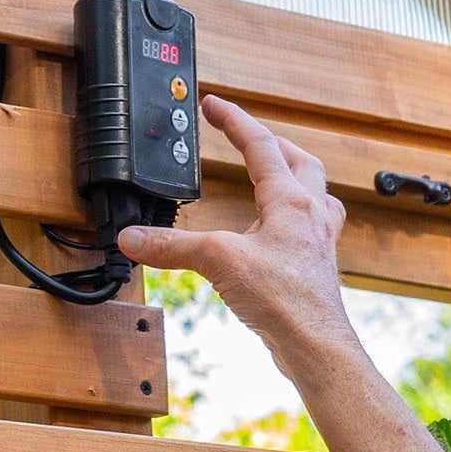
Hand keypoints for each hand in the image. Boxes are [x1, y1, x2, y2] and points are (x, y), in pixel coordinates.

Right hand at [118, 95, 357, 372]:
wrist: (318, 347)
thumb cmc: (286, 301)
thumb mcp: (217, 260)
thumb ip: (170, 245)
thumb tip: (132, 237)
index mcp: (290, 200)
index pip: (260, 145)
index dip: (233, 119)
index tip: (214, 104)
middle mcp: (310, 215)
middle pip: (301, 161)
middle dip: (273, 142)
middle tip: (249, 134)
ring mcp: (318, 241)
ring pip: (316, 193)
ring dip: (295, 175)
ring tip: (275, 173)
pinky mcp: (315, 267)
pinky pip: (313, 226)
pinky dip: (295, 215)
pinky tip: (276, 231)